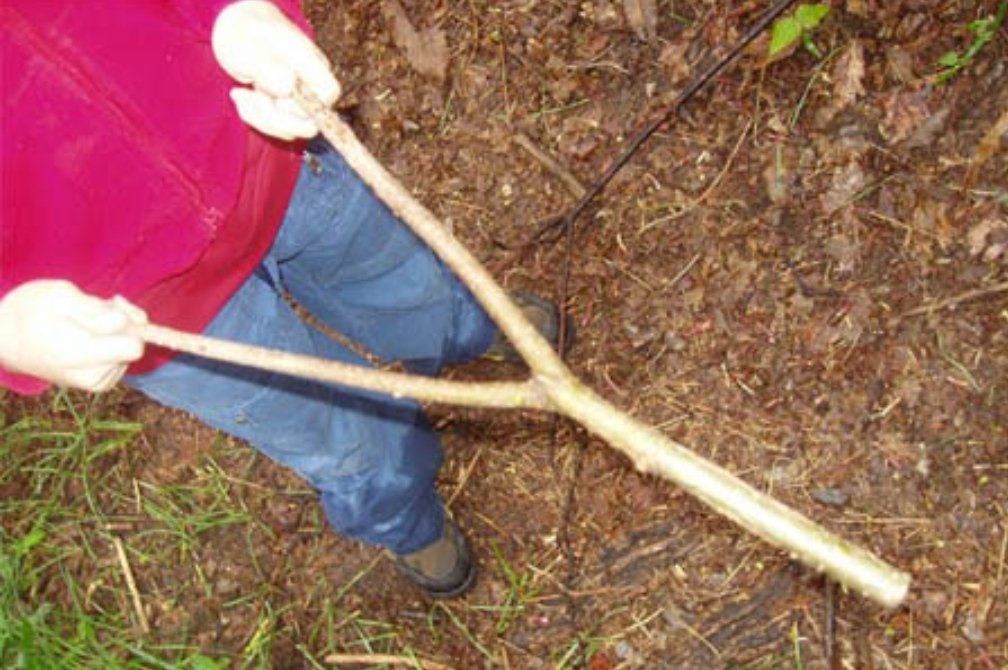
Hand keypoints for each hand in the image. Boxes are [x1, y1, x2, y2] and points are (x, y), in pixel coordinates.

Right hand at [0, 280, 147, 391]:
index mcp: (81, 355)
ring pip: (129, 350)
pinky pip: (122, 357)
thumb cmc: (29, 311)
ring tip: (82, 321)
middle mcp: (93, 376)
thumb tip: (136, 322)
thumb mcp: (61, 295)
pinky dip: (111, 342)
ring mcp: (98, 383)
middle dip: (121, 323)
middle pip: (134, 346)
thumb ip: (103, 309)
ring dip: (114, 332)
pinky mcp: (102, 383)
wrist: (5, 341)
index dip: (128, 320)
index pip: (134, 346)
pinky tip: (88, 333)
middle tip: (92, 308)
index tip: (112, 304)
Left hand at [212, 0, 340, 139]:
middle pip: (309, 123)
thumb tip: (289, 88)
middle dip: (273, 118)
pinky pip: (276, 128)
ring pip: (290, 130)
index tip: (279, 94)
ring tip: (240, 93)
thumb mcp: (248, 47)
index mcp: (310, 61)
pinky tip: (242, 96)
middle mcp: (310, 84)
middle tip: (252, 93)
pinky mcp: (287, 110)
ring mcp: (300, 99)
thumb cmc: (245, 34)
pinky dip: (254, 116)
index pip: (329, 93)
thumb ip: (269, 67)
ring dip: (259, 117)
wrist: (237, 32)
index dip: (307, 105)